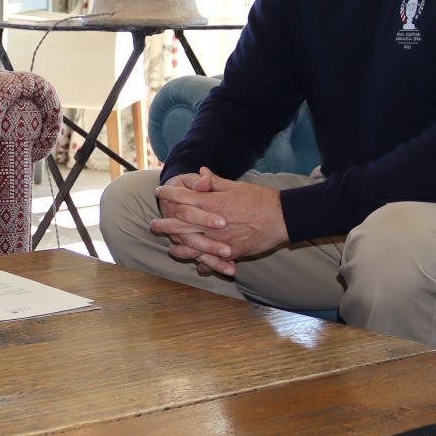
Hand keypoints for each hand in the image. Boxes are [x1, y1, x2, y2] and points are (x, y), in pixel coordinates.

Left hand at [150, 168, 288, 276]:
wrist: (282, 218)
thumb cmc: (260, 199)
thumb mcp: (236, 186)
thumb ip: (215, 182)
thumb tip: (201, 172)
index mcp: (213, 203)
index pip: (184, 197)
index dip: (169, 194)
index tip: (160, 192)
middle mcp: (212, 223)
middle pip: (181, 223)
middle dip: (165, 223)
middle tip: (152, 225)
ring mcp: (220, 240)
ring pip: (192, 245)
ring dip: (178, 246)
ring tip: (169, 246)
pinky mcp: (231, 253)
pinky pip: (211, 260)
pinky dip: (201, 263)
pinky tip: (194, 263)